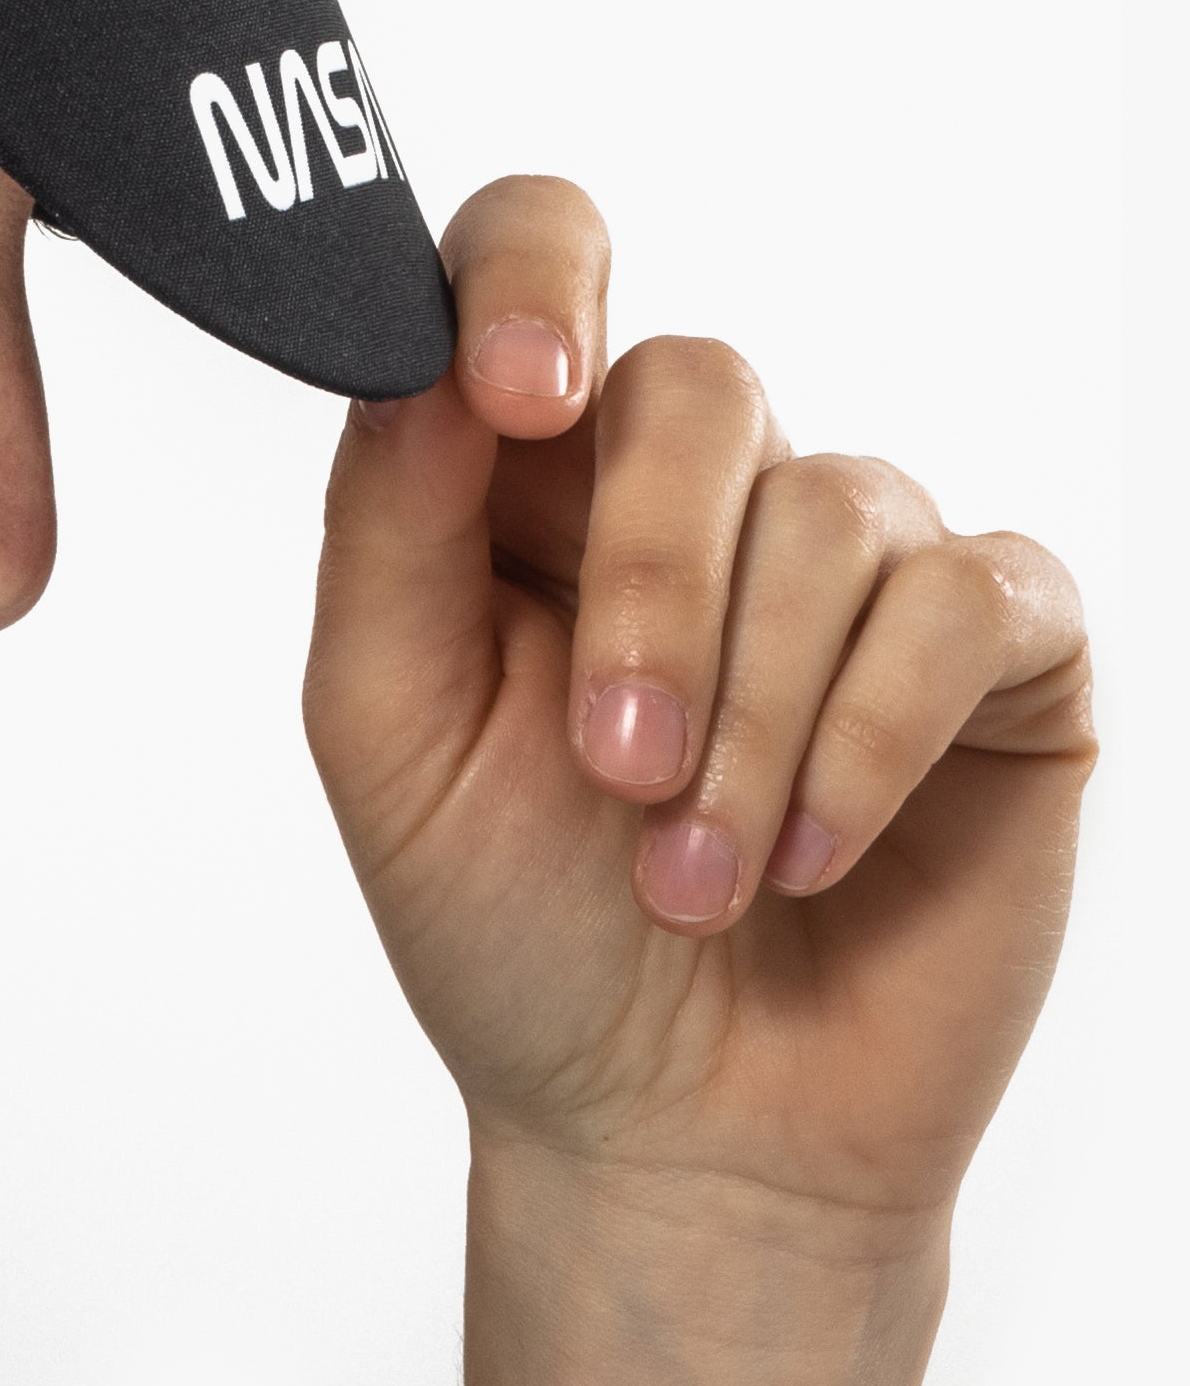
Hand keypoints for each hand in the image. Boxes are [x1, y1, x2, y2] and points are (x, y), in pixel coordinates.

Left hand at [307, 174, 1093, 1236]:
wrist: (671, 1130)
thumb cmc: (509, 923)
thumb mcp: (390, 726)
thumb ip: (391, 523)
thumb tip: (416, 357)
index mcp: (525, 471)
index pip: (535, 255)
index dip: (530, 280)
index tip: (518, 391)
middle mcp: (692, 483)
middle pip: (698, 385)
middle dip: (649, 584)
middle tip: (613, 768)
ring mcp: (854, 553)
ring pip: (830, 507)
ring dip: (751, 714)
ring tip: (692, 873)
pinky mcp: (995, 645)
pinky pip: (965, 595)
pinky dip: (870, 737)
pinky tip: (813, 850)